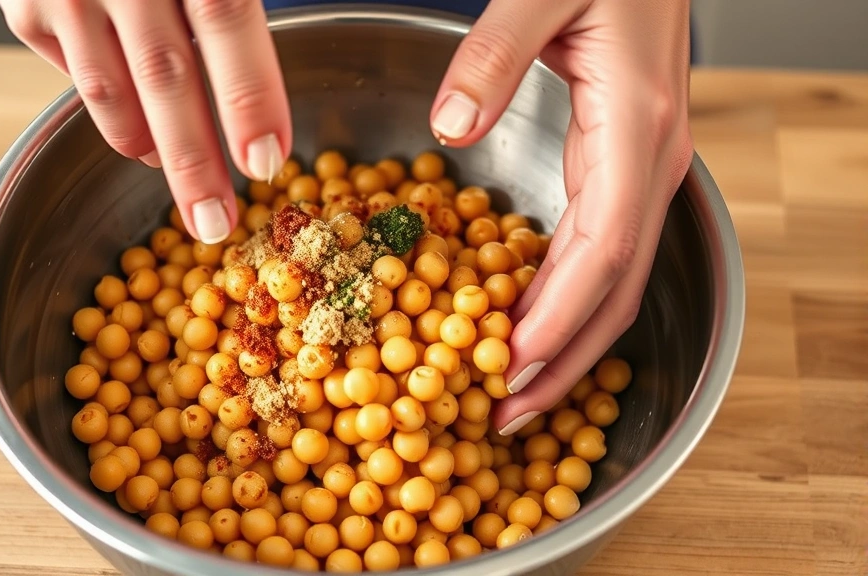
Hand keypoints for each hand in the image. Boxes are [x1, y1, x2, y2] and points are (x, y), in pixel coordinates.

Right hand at [0, 0, 290, 243]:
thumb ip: (233, 3)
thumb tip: (269, 101)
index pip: (225, 19)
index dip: (249, 95)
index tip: (266, 162)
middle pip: (164, 73)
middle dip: (194, 162)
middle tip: (215, 225)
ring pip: (110, 89)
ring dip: (149, 147)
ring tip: (181, 181)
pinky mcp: (23, 3)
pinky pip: (74, 76)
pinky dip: (112, 111)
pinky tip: (138, 124)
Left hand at [429, 0, 694, 433]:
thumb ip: (496, 52)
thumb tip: (450, 129)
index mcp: (634, 133)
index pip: (601, 254)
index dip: (555, 323)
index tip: (505, 374)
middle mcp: (645, 165)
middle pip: (613, 291)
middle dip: (561, 363)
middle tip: (503, 417)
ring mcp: (636, 170)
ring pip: (608, 281)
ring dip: (562, 346)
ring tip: (508, 394)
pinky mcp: (615, 166)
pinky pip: (592, 251)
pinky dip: (558, 301)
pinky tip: (518, 324)